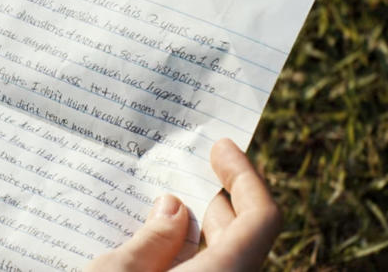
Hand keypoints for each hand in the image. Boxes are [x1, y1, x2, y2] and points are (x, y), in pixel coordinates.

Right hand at [85, 139, 281, 271]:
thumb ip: (150, 241)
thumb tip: (173, 208)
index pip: (261, 219)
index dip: (246, 176)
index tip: (220, 146)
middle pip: (241, 239)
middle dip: (214, 201)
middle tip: (183, 172)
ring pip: (219, 261)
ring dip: (192, 233)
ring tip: (155, 207)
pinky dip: (182, 258)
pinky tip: (145, 247)